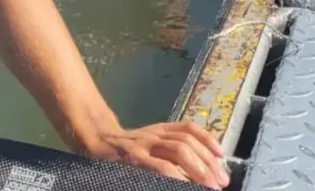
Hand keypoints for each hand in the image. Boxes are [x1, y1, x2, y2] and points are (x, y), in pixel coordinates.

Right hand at [82, 121, 230, 188]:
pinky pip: (159, 166)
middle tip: (222, 181)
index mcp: (159, 130)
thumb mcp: (147, 145)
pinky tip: (184, 184)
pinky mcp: (133, 158)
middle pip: (188, 142)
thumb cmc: (122, 150)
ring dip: (199, 168)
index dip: (208, 140)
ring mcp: (144, 144)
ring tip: (210, 185)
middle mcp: (154, 134)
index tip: (222, 157)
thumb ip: (167, 153)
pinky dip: (175, 176)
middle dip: (208, 162)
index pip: (188, 129)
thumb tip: (197, 172)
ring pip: (178, 150)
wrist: (92, 141)